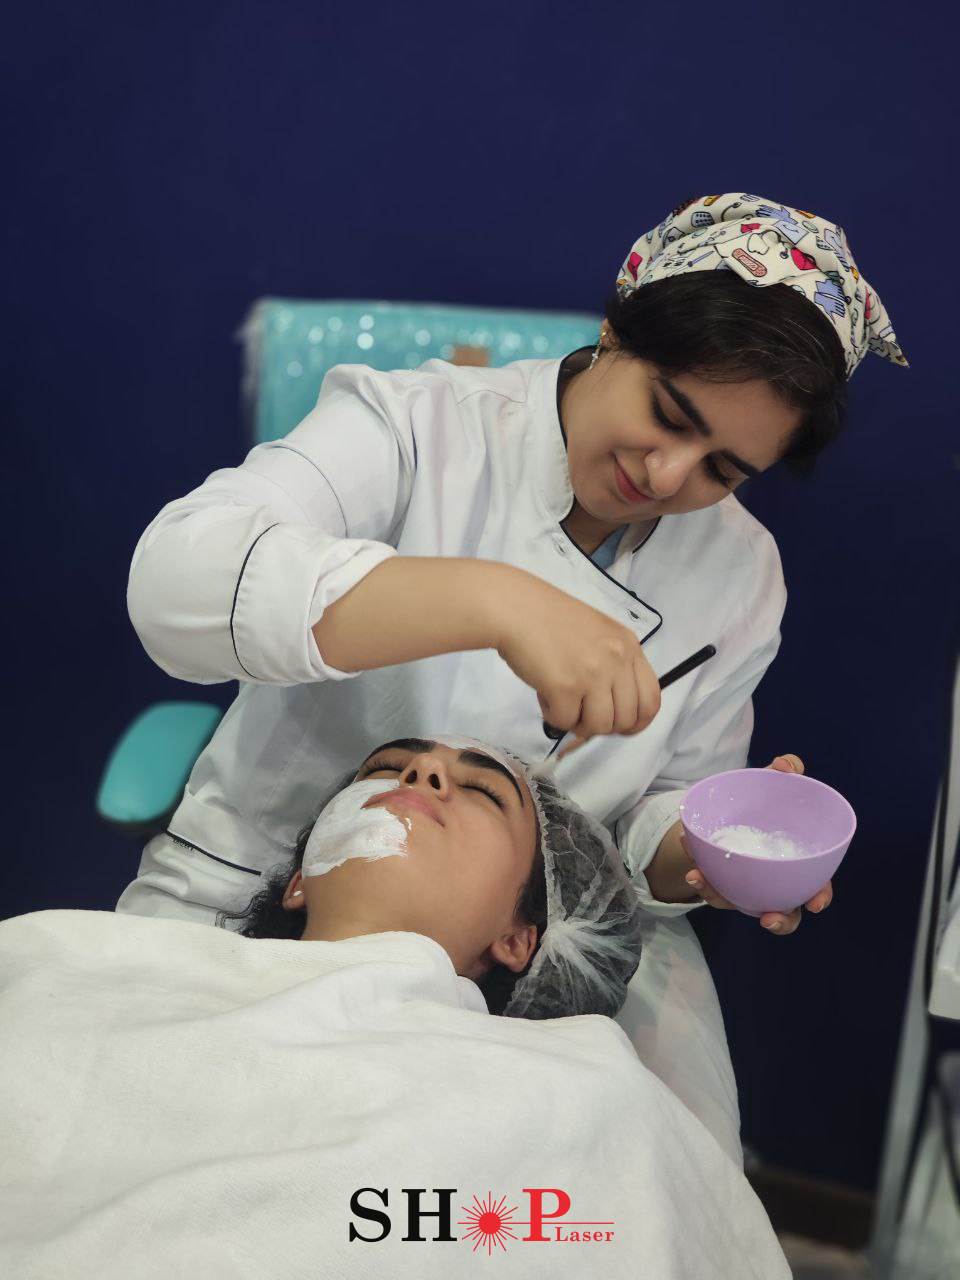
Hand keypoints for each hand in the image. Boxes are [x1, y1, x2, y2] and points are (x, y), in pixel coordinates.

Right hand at [493, 571, 661, 740]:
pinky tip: (544, 695)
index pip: (651, 699)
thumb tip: (611, 709)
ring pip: (599, 726)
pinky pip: (566, 722)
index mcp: (628, 646)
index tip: (619, 726)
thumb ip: (612, 665)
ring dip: (577, 722)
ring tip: (561, 701)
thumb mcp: (598, 634)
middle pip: (626, 719)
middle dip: (603, 725)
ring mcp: (593, 674)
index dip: (637, 721)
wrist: (515, 607)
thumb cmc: (550, 619)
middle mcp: (617, 660)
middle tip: (581, 712)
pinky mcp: (565, 687)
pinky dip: (553, 716)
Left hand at [682, 754, 833, 934]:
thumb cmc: (764, 799)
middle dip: (780, 920)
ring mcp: (749, 886)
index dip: (819, 896)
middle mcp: (777, 881)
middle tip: (768, 917)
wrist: (728, 807)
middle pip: (785, 911)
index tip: (814, 903)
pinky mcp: (724, 882)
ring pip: (741, 904)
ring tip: (699, 879)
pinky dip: (702, 880)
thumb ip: (786, 770)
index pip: (817, 886)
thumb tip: (786, 766)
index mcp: (798, 861)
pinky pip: (715, 889)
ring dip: (720, 897)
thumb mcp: (773, 783)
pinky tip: (692, 867)